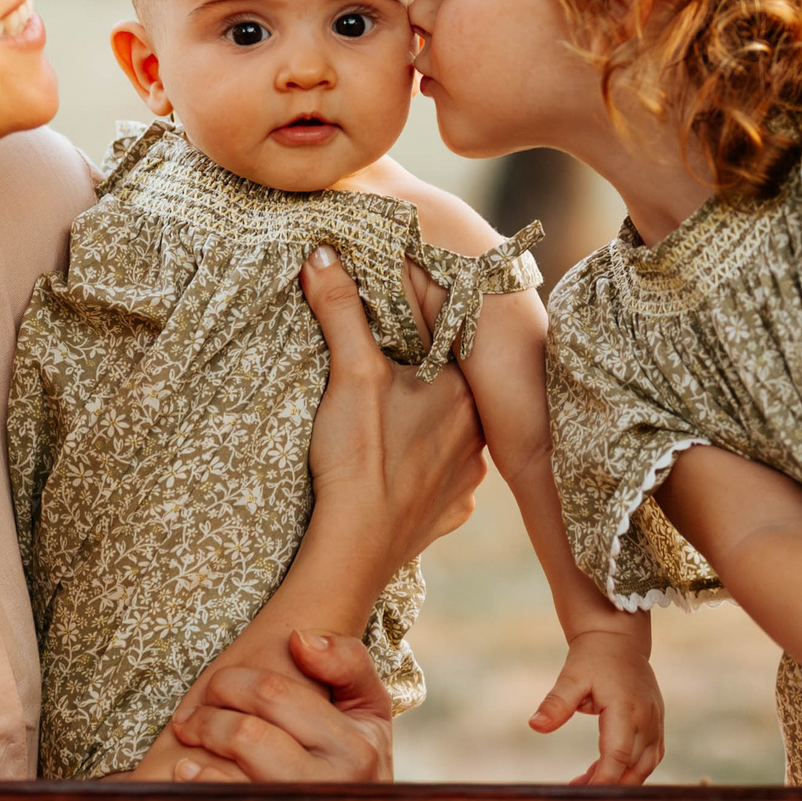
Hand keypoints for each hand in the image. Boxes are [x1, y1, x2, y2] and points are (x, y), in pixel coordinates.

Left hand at [169, 630, 396, 782]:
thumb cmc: (356, 762)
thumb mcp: (369, 709)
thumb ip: (347, 662)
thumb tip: (299, 639)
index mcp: (356, 747)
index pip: (274, 693)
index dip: (233, 682)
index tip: (218, 684)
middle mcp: (332, 788)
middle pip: (247, 733)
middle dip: (208, 712)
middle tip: (193, 713)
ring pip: (230, 774)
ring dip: (200, 745)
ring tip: (190, 734)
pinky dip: (197, 784)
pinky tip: (189, 770)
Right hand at [301, 246, 484, 571]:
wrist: (354, 548)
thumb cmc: (358, 455)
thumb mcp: (349, 371)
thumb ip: (340, 308)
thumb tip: (323, 252)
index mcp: (462, 392)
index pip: (449, 344)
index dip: (419, 331)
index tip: (393, 328)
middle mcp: (478, 434)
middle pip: (451, 391)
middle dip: (423, 381)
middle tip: (389, 377)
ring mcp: (467, 479)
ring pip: (450, 438)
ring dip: (426, 429)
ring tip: (391, 425)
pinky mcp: (449, 514)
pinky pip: (442, 482)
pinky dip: (421, 473)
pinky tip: (398, 470)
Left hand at [531, 626, 664, 784]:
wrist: (618, 637)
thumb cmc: (593, 656)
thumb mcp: (571, 676)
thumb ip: (556, 703)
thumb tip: (535, 725)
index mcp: (626, 709)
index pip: (617, 756)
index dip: (602, 780)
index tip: (581, 796)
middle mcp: (647, 718)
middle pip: (633, 767)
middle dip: (608, 785)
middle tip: (577, 794)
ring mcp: (656, 720)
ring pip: (645, 765)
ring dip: (620, 780)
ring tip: (586, 785)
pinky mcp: (656, 721)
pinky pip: (649, 755)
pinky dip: (630, 768)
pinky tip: (603, 771)